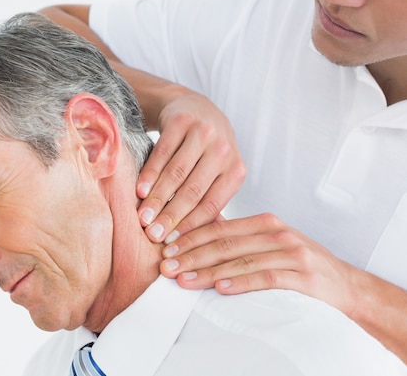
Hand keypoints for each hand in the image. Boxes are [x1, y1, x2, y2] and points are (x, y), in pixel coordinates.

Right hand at [137, 92, 244, 242]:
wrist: (194, 107)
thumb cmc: (204, 152)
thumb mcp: (215, 173)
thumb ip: (208, 201)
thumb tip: (198, 246)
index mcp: (235, 170)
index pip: (211, 205)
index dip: (191, 227)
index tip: (171, 245)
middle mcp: (223, 150)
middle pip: (193, 191)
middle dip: (171, 217)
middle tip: (153, 236)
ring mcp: (204, 133)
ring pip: (176, 173)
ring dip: (157, 198)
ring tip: (143, 218)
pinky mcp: (182, 122)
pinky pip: (163, 153)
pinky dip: (150, 173)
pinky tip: (139, 190)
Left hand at [159, 213, 358, 315]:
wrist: (345, 285)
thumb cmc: (299, 263)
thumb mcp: (269, 243)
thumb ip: (238, 238)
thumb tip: (197, 233)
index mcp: (264, 222)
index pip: (219, 227)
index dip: (190, 237)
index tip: (166, 247)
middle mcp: (276, 233)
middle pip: (225, 243)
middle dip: (191, 254)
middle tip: (166, 265)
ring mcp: (291, 253)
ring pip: (240, 260)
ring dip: (208, 271)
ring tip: (184, 278)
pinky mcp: (302, 275)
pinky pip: (266, 276)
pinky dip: (241, 282)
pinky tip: (220, 287)